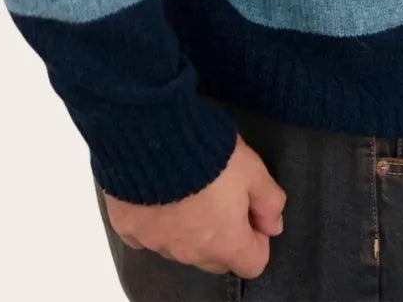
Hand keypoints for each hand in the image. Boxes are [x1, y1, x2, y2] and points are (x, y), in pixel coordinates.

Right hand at [102, 134, 286, 277]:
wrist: (151, 138)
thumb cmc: (206, 154)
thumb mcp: (252, 169)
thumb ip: (270, 200)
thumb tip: (274, 224)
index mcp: (224, 243)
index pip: (253, 263)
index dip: (258, 238)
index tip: (252, 212)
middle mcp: (189, 253)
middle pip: (217, 260)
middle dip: (226, 236)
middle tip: (224, 197)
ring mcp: (156, 243)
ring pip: (182, 248)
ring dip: (191, 229)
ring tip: (191, 187)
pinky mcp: (128, 228)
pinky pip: (148, 234)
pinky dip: (157, 219)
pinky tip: (160, 191)